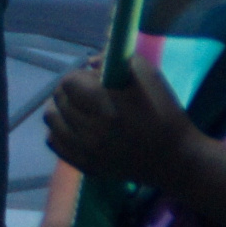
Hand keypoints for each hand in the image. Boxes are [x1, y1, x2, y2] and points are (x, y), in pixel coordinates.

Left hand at [43, 55, 196, 187]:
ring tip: (80, 107)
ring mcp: (84, 151)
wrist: (174, 158)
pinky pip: (54, 142)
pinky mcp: (84, 165)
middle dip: (71, 90)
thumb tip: (91, 61)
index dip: (80, 75)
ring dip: (62, 109)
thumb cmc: (164, 112)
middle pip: (58, 100)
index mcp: (106, 106)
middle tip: (89, 91)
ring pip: (51, 121)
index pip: (69, 82)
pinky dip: (60, 130)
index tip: (94, 78)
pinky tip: (76, 126)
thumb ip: (118, 61)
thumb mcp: (150, 76)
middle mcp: (90, 131)